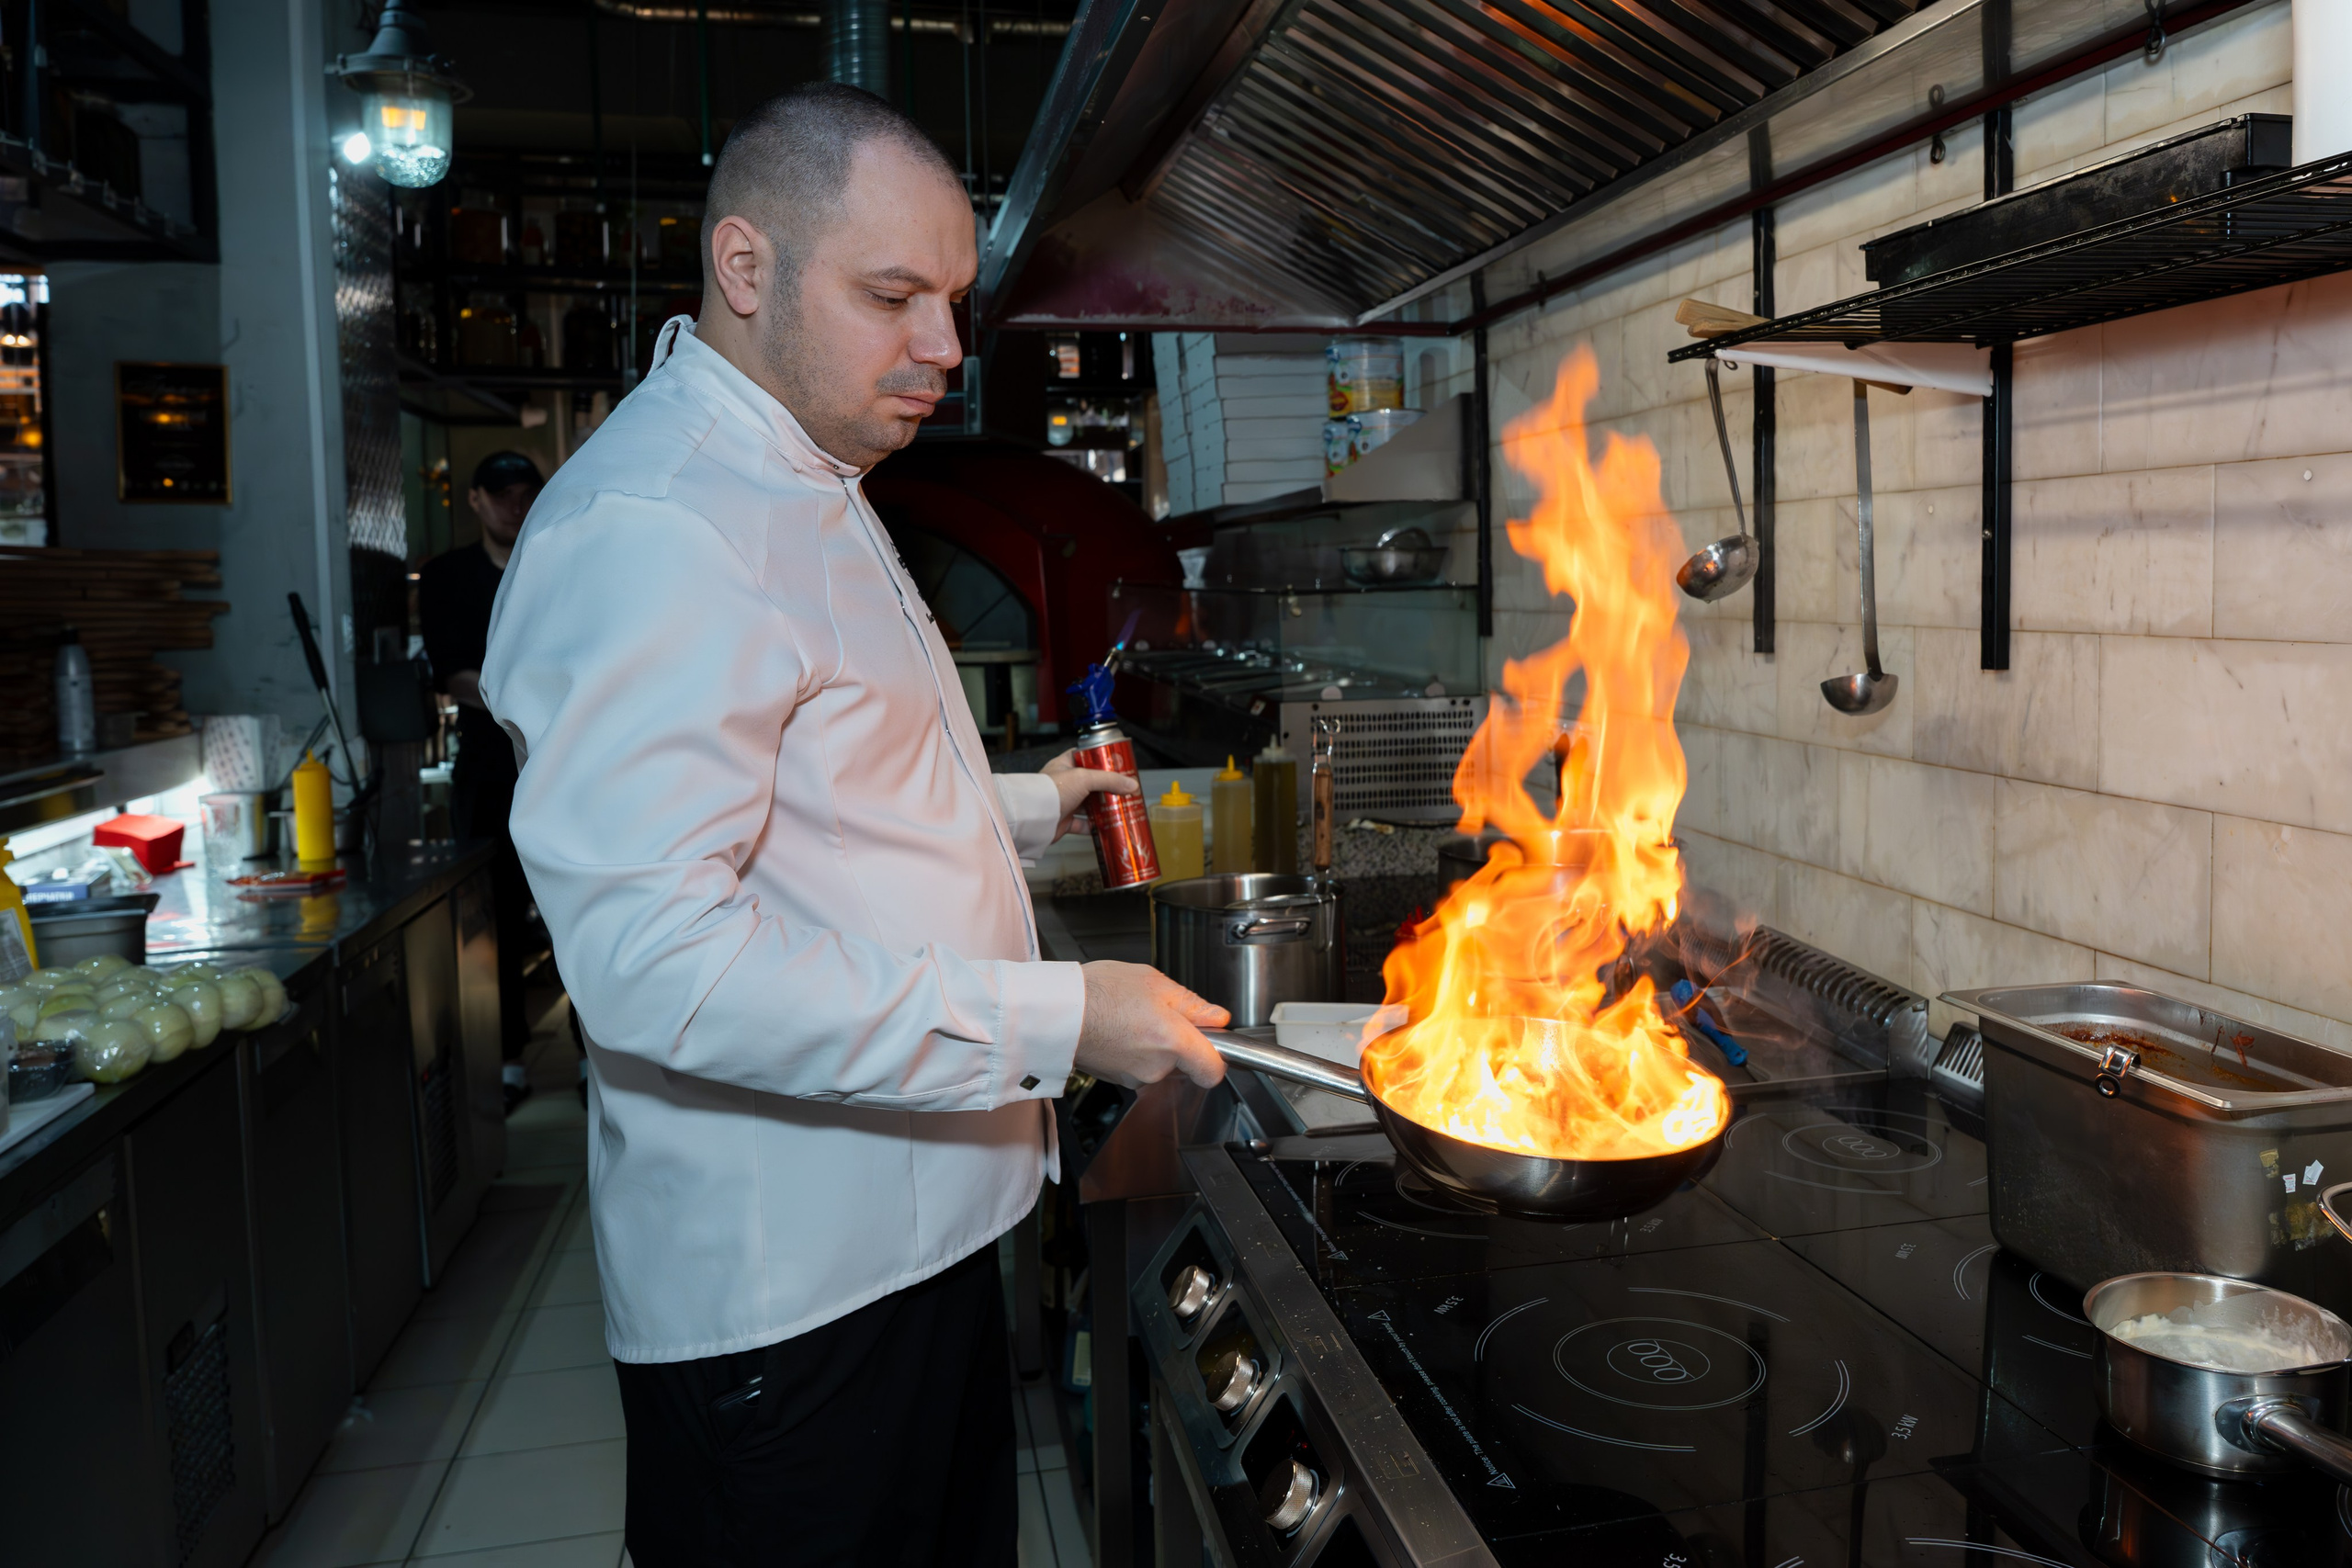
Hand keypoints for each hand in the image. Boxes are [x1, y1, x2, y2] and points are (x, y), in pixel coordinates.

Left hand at [1040, 748, 1138, 842]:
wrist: (1035, 817)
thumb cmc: (1052, 790)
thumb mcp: (1084, 778)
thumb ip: (1109, 780)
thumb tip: (1132, 784)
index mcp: (1065, 765)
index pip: (1084, 756)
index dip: (1099, 758)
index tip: (1115, 762)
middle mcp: (1064, 783)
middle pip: (1090, 783)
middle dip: (1106, 786)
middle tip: (1123, 787)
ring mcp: (1064, 802)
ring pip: (1088, 804)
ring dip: (1102, 806)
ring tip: (1119, 806)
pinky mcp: (1064, 820)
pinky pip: (1082, 824)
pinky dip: (1094, 826)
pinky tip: (1105, 826)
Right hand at [1074, 961, 1228, 1089]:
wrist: (1055, 1012)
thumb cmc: (1099, 992)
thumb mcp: (1154, 982)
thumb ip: (1192, 1004)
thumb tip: (1218, 1017)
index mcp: (1173, 1041)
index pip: (1214, 1070)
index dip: (1218, 1057)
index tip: (1213, 1042)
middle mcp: (1157, 1067)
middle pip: (1185, 1062)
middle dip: (1177, 1039)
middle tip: (1158, 1011)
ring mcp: (1135, 1077)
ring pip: (1160, 1064)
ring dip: (1153, 1044)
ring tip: (1132, 1016)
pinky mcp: (1117, 1079)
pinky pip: (1138, 1065)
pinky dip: (1133, 1050)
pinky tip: (1118, 1028)